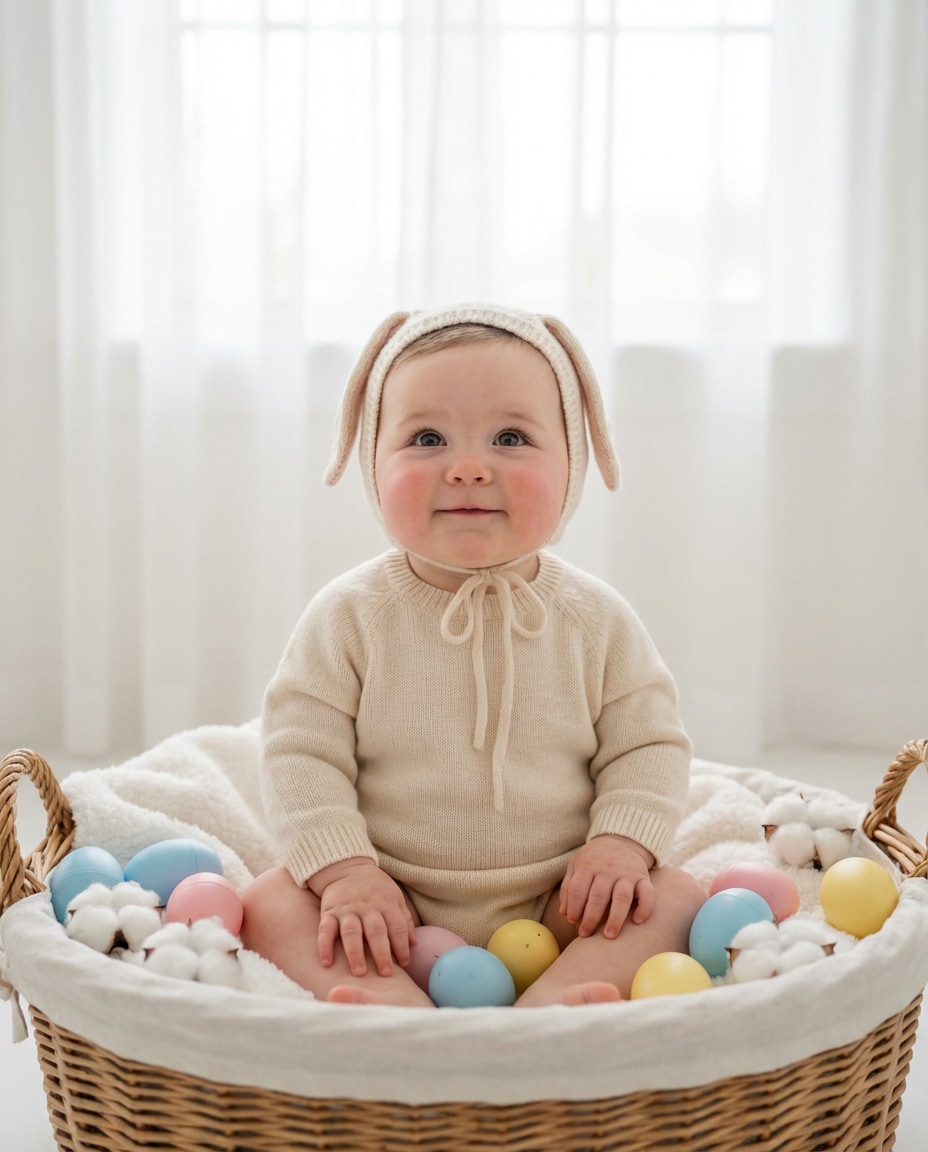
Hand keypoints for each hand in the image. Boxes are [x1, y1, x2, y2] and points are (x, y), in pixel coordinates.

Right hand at [309, 858, 416, 977]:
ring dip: (355, 953)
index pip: (397, 926)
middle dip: (381, 953)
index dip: (402, 945)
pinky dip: (324, 945)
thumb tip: (414, 944)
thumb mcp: (395, 897)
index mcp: (386, 904)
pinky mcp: (329, 912)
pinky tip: (326, 962)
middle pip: (376, 931)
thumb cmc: (375, 888)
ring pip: (351, 932)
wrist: (347, 868)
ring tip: (359, 972)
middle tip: (386, 973)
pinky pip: (325, 929)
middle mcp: (367, 907)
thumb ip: (405, 920)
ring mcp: (347, 909)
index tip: (404, 964)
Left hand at [559, 835, 655, 938]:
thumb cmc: (594, 859)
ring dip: (615, 918)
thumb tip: (564, 913)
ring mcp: (627, 873)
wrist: (620, 840)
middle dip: (590, 918)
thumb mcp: (576, 866)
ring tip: (609, 935)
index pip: (578, 890)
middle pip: (598, 896)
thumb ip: (569, 888)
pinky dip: (645, 907)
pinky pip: (648, 893)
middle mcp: (608, 869)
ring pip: (622, 897)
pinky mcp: (643, 877)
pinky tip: (637, 921)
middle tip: (585, 935)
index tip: (572, 922)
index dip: (574, 908)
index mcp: (588, 866)